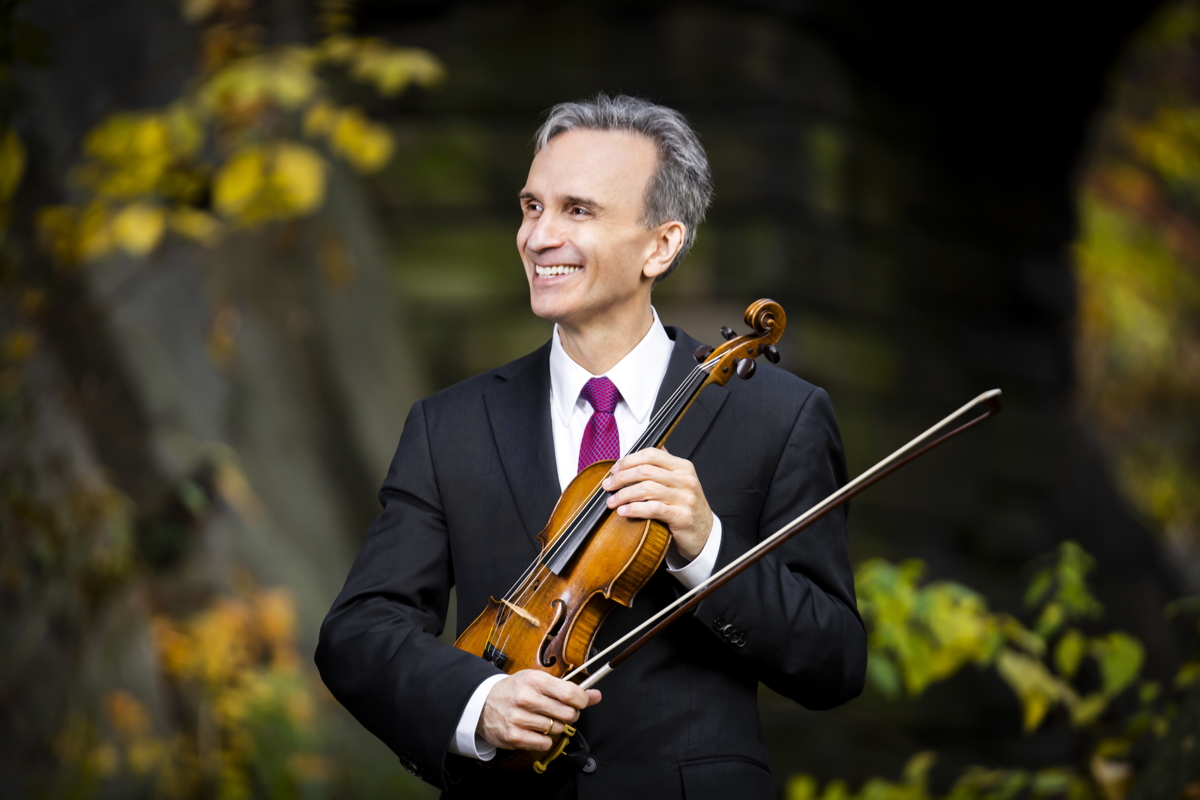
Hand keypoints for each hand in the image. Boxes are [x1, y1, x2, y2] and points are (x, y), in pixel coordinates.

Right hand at [477, 670, 600, 751]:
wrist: (482, 703)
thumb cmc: (515, 690)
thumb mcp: (538, 681)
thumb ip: (567, 688)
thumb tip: (596, 696)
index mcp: (533, 680)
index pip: (569, 693)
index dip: (583, 700)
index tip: (584, 701)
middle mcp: (525, 698)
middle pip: (567, 714)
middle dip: (571, 714)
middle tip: (562, 712)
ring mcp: (518, 718)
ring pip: (557, 729)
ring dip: (556, 726)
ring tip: (545, 719)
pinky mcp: (513, 736)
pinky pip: (544, 743)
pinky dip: (545, 739)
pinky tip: (537, 730)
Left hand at [602, 447, 712, 561]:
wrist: (706, 535)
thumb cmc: (687, 508)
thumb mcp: (680, 483)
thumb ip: (665, 467)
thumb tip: (646, 452)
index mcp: (683, 467)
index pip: (652, 454)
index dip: (629, 460)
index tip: (614, 469)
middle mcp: (685, 480)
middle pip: (646, 470)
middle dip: (621, 477)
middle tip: (608, 485)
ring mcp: (685, 498)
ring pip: (647, 489)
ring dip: (624, 494)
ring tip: (612, 501)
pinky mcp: (681, 517)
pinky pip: (653, 509)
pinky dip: (634, 509)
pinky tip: (623, 512)